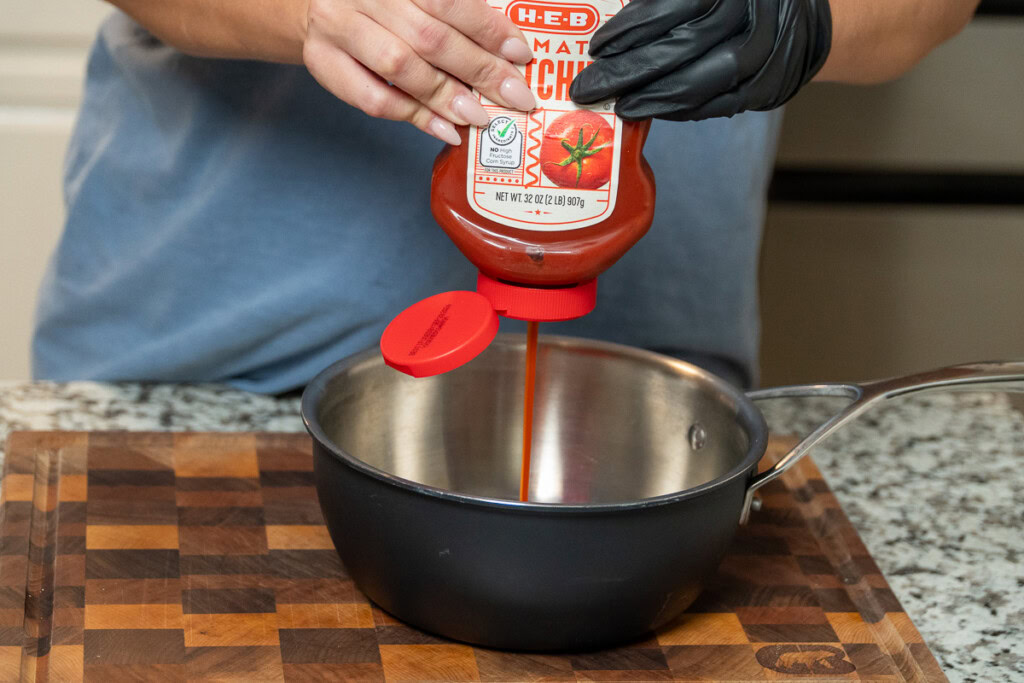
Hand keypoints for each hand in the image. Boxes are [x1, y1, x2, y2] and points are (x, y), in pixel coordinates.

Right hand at [303, 0, 537, 143]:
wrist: (315, 3)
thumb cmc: (381, 5)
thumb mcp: (416, 0)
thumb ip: (454, 19)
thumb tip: (505, 57)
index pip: (450, 2)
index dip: (489, 30)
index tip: (520, 55)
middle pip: (431, 38)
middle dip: (480, 71)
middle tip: (514, 96)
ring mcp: (339, 27)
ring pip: (401, 67)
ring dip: (447, 97)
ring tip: (480, 116)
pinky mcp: (323, 62)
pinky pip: (374, 98)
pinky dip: (415, 117)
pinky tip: (445, 128)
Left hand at [568, 0, 830, 120]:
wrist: (798, 18)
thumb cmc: (729, 2)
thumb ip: (657, 5)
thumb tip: (612, 28)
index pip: (676, 5)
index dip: (632, 28)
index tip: (597, 47)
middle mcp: (751, 16)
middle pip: (683, 49)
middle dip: (630, 73)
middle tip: (588, 88)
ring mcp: (764, 54)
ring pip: (703, 83)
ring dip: (653, 99)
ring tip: (619, 106)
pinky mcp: (767, 88)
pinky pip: (718, 106)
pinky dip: (680, 111)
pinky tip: (651, 110)